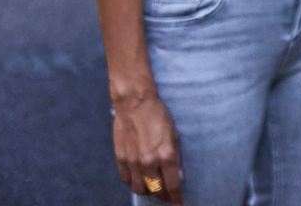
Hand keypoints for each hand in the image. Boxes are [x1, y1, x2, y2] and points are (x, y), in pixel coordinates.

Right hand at [113, 86, 182, 202]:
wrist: (135, 104)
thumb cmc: (158, 116)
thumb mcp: (175, 135)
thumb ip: (176, 158)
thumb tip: (178, 177)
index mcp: (165, 155)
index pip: (172, 185)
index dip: (177, 196)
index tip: (179, 201)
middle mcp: (148, 162)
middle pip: (156, 190)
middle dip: (164, 196)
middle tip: (169, 195)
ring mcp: (132, 162)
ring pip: (140, 189)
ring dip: (149, 191)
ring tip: (155, 188)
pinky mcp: (120, 159)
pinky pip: (126, 180)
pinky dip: (134, 183)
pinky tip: (141, 179)